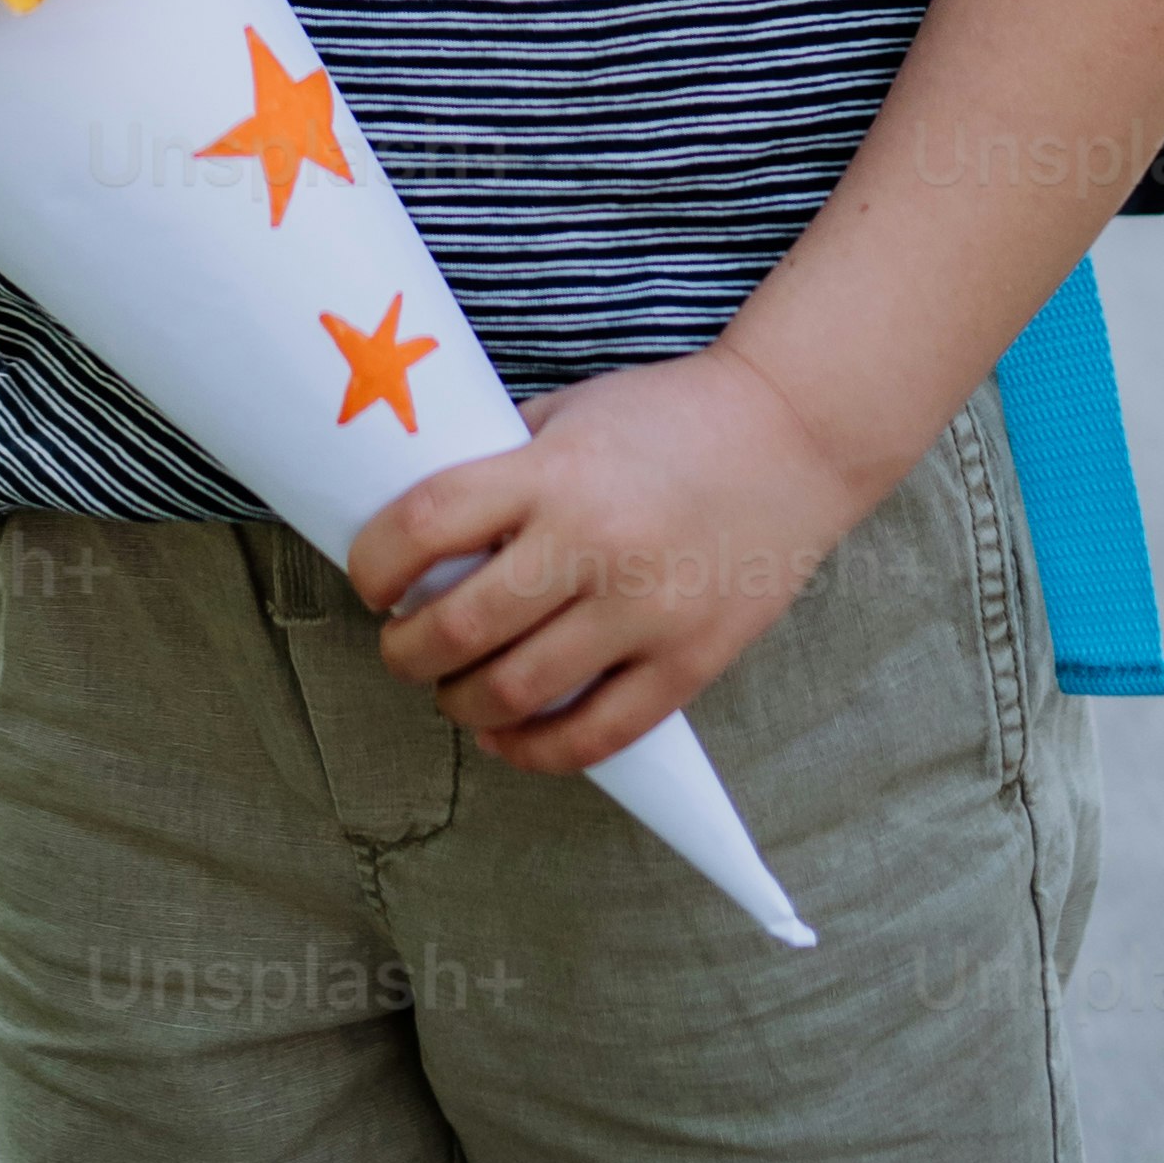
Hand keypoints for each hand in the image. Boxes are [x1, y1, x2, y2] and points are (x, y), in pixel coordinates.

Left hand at [347, 340, 877, 770]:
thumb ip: (507, 467)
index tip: (370, 581)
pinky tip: (508, 737)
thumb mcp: (573, 412)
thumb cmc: (670, 416)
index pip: (429, 522)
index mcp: (555, 472)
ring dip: (461, 704)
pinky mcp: (690, 662)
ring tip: (451, 690)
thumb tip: (430, 531)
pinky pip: (596, 735)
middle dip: (406, 650)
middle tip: (400, 645)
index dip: (375, 562)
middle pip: (461, 626)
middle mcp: (595, 544)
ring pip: (518, 692)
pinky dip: (535, 750)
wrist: (794, 436)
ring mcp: (645, 611)